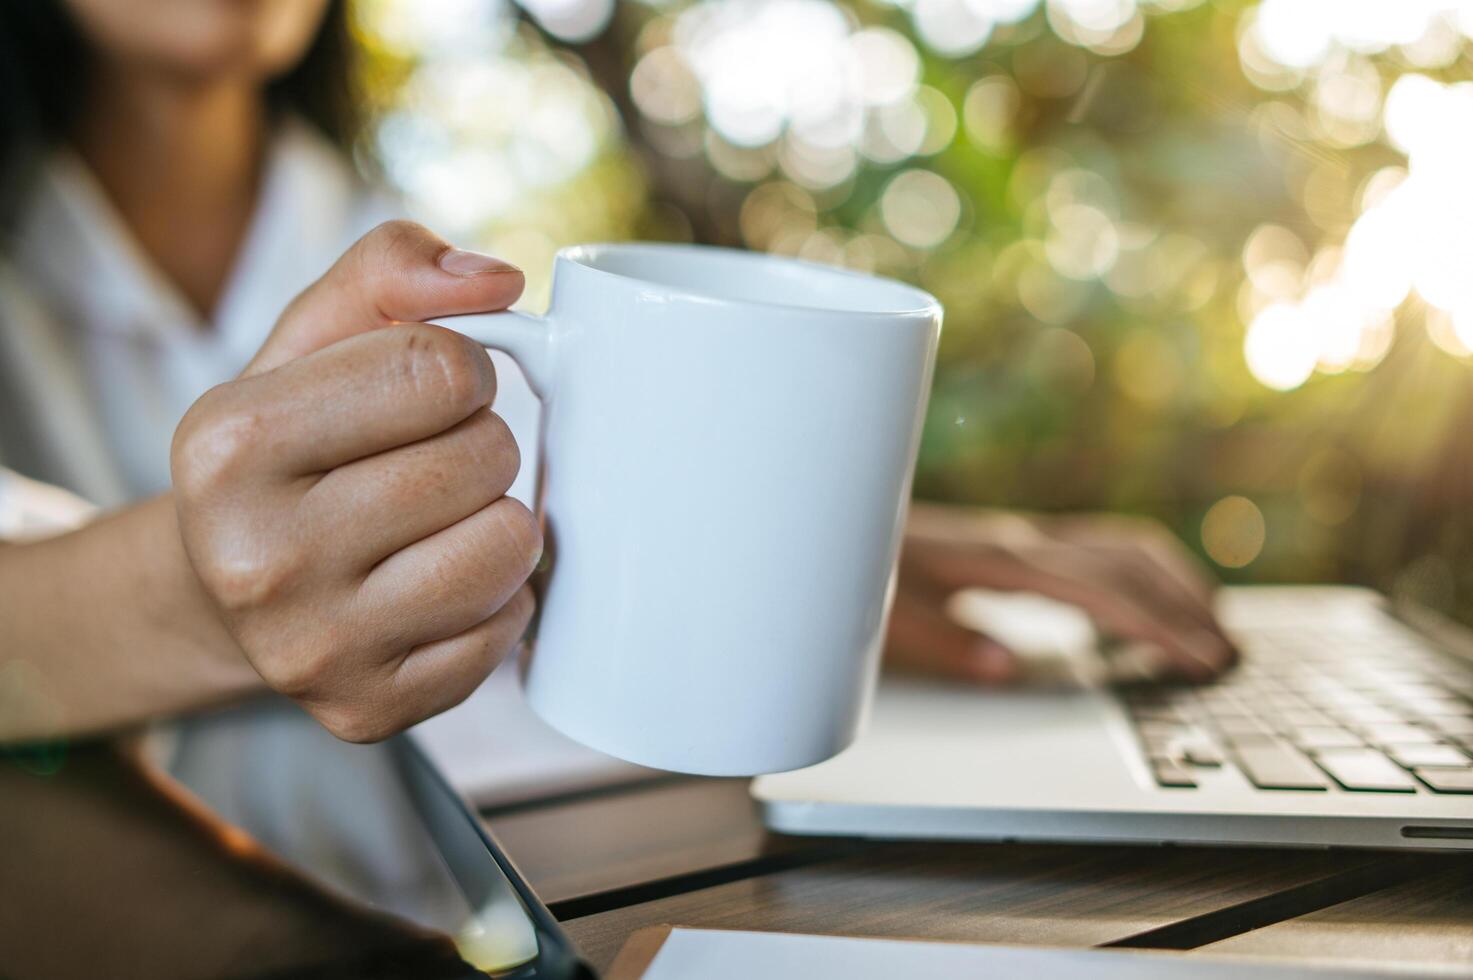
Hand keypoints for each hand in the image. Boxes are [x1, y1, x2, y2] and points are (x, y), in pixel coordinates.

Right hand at [171, 222, 539, 741]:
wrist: (222, 590)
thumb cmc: (287, 449)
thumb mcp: (308, 341)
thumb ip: (393, 271)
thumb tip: (500, 280)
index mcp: (230, 443)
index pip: (439, 369)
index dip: (461, 369)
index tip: (432, 390)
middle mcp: (257, 557)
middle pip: (484, 458)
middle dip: (481, 443)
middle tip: (430, 461)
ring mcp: (312, 647)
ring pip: (509, 548)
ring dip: (500, 521)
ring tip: (442, 520)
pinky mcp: (366, 710)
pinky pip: (508, 630)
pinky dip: (497, 598)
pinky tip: (439, 584)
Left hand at [887, 503, 1236, 684]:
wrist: (834, 517)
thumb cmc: (860, 571)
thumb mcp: (890, 620)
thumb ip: (947, 646)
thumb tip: (1006, 668)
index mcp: (1000, 560)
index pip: (1099, 594)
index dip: (1155, 628)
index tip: (1199, 660)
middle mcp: (1022, 539)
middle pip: (1128, 565)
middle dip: (1184, 608)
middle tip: (1229, 656)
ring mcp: (1023, 535)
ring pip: (1122, 546)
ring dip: (1174, 582)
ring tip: (1212, 626)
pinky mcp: (1018, 540)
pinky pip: (1100, 547)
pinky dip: (1144, 572)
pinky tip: (1152, 601)